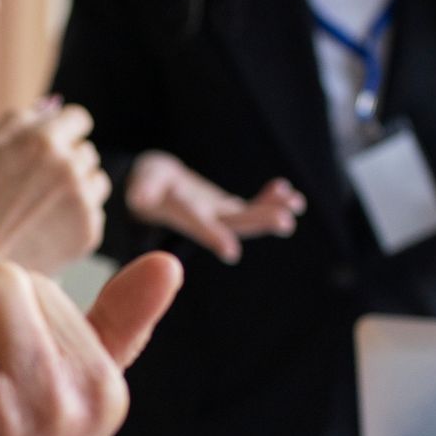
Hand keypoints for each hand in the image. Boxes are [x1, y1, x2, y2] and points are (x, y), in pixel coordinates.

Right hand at [0, 99, 110, 276]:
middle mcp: (69, 165)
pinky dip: (75, 220)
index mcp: (43, 139)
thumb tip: (49, 108)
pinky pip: (94, 213)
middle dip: (67, 163)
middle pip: (86, 151)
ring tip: (41, 209)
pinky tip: (45, 230)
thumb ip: (18, 122)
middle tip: (36, 187)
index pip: (78, 119)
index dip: (64, 131)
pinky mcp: (89, 232)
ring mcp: (82, 200)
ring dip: (77, 189)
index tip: (53, 147)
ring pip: (96, 181)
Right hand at [125, 150, 303, 263]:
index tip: (232, 251)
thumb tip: (138, 197)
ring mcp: (217, 217)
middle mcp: (203, 222)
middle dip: (258, 221)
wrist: (152, 189)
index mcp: (179, 217)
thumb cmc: (145, 184)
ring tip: (297, 204)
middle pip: (232, 223)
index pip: (197, 225)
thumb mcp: (140, 183)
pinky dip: (269, 198)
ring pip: (247, 218)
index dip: (213, 235)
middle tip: (285, 222)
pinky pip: (251, 205)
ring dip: (271, 212)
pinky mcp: (225, 209)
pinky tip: (287, 190)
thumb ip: (141, 189)